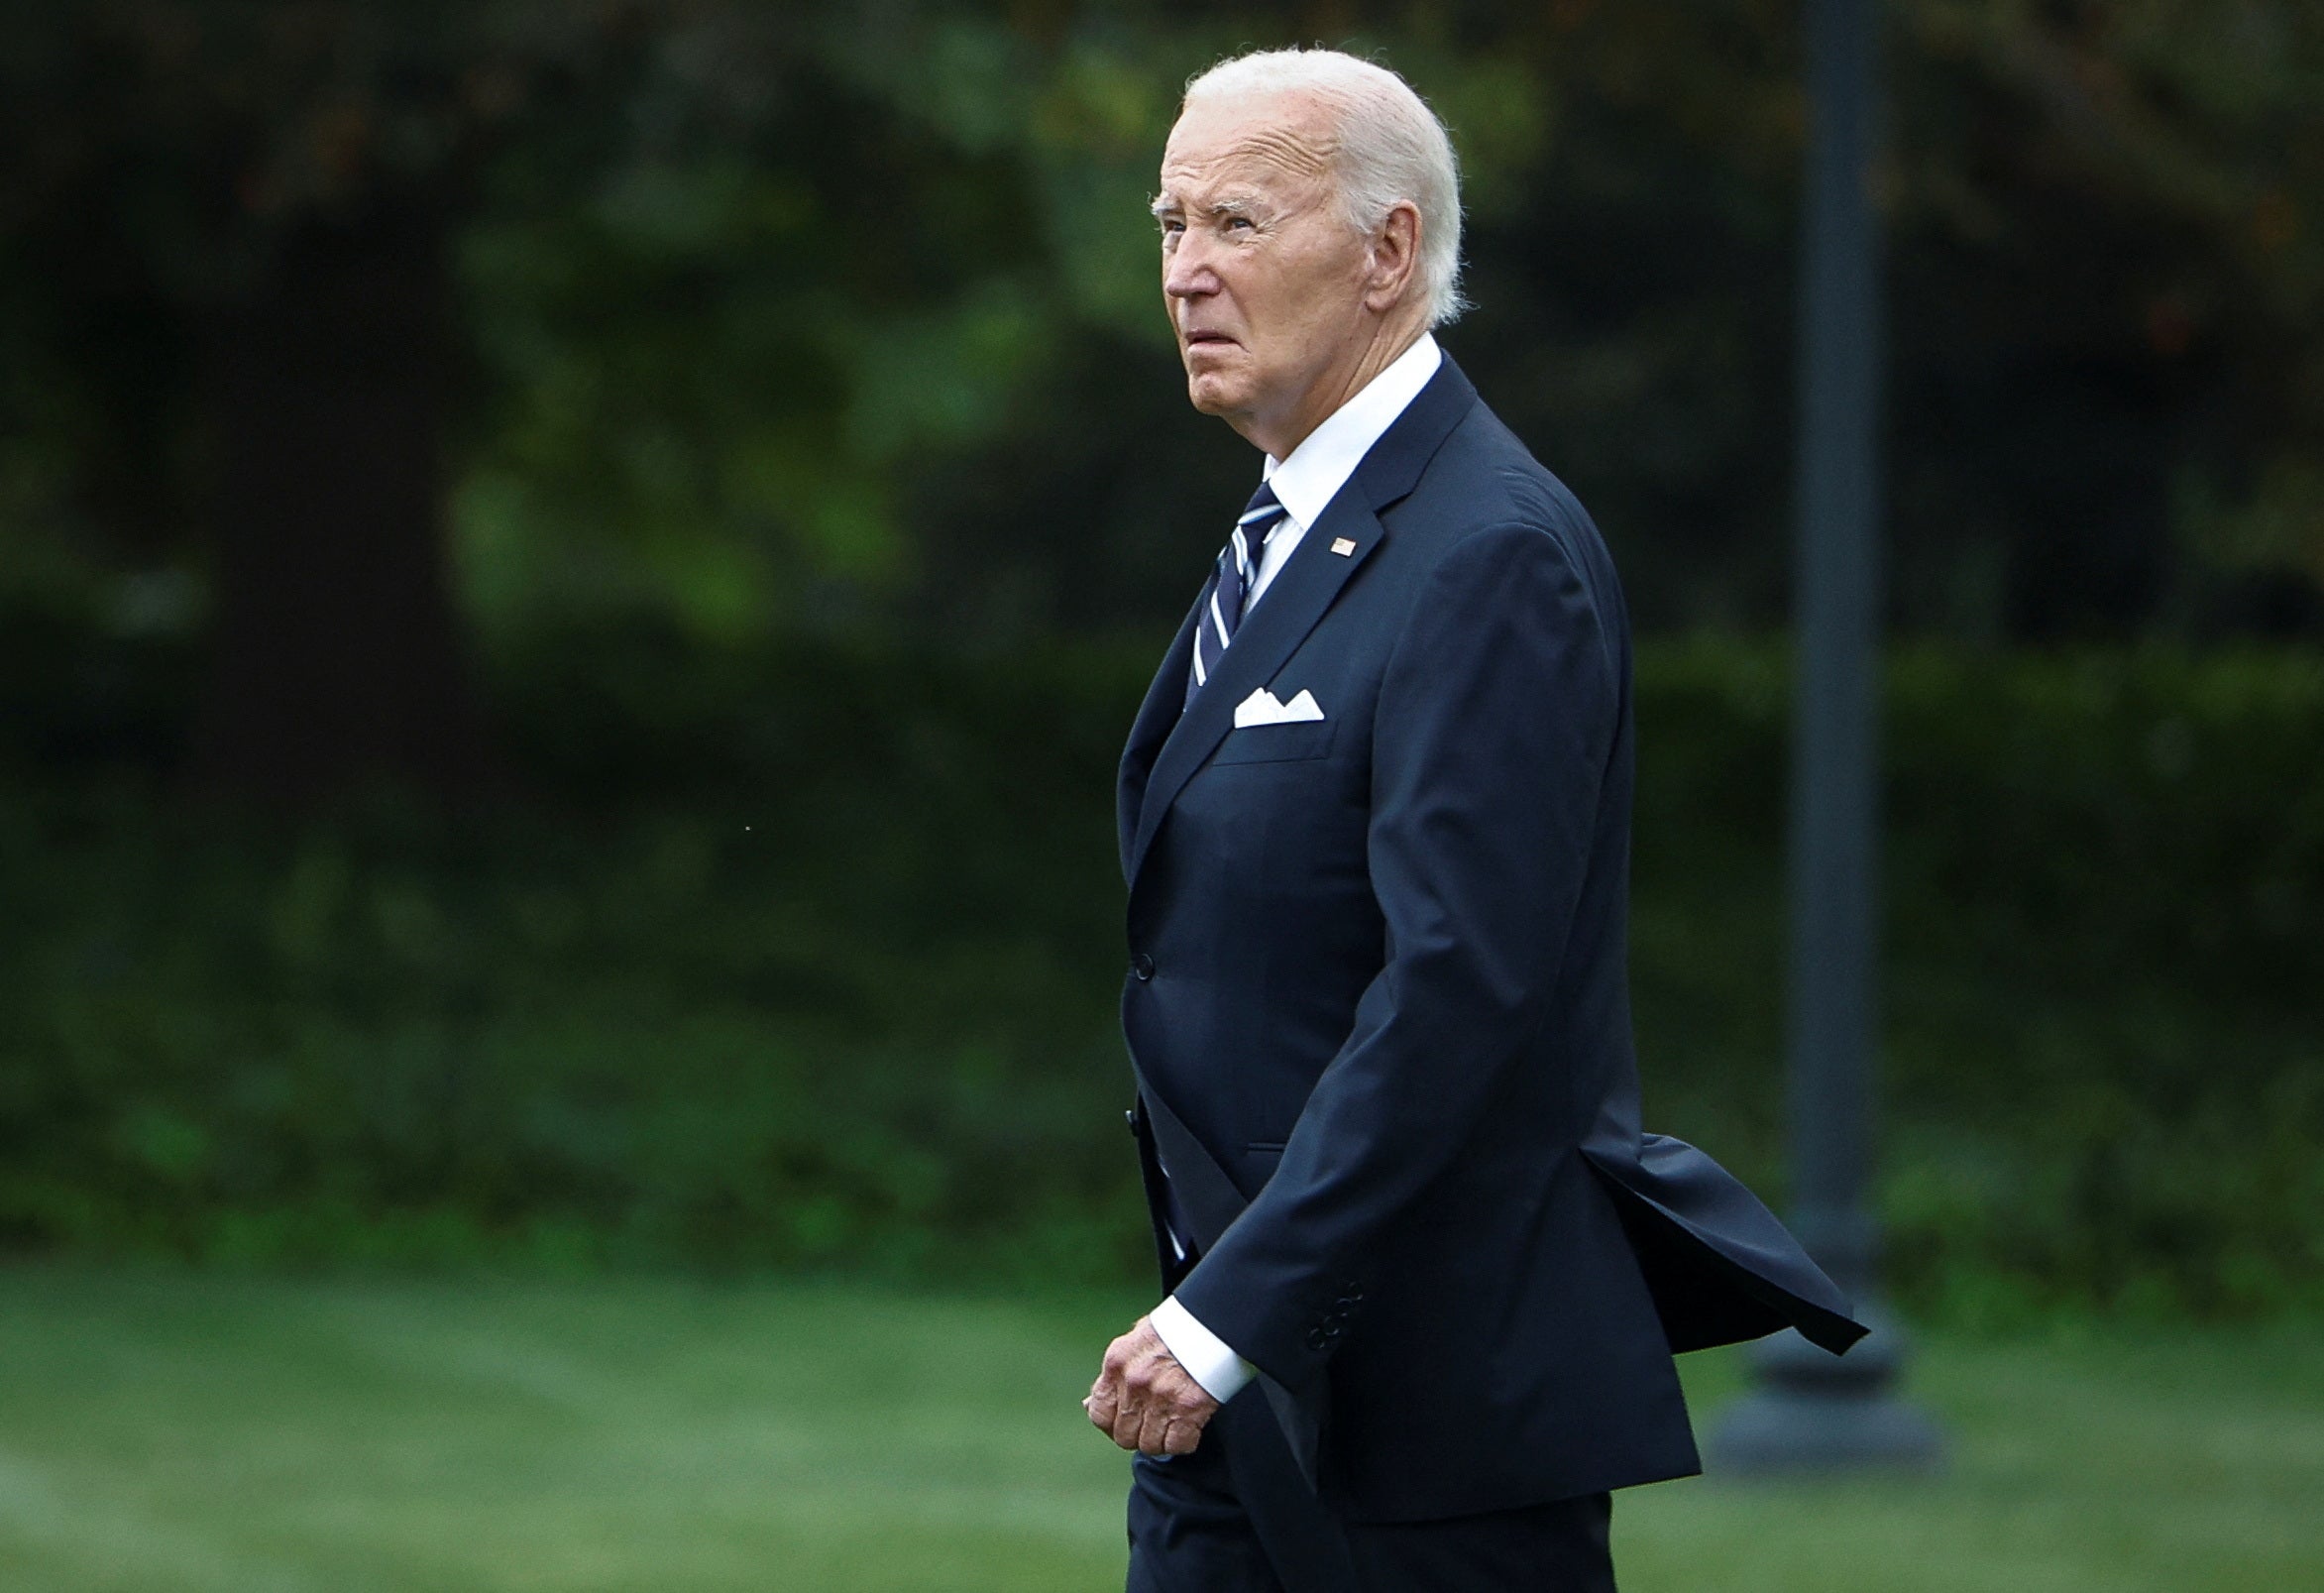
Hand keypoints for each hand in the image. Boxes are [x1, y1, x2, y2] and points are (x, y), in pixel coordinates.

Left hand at [1084, 1315, 1219, 1455]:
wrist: (1212, 1321)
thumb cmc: (1176, 1329)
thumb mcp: (1134, 1343)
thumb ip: (1113, 1375)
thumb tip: (1089, 1404)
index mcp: (1117, 1363)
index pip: (1098, 1413)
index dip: (1110, 1425)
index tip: (1123, 1423)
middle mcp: (1135, 1382)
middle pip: (1124, 1436)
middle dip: (1138, 1435)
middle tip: (1152, 1425)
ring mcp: (1161, 1397)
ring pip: (1150, 1445)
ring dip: (1160, 1441)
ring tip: (1170, 1427)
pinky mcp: (1189, 1408)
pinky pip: (1177, 1445)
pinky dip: (1184, 1442)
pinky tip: (1188, 1429)